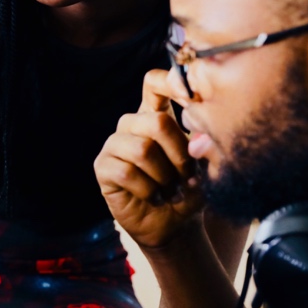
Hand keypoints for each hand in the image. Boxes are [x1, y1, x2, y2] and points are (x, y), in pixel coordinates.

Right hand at [95, 69, 203, 247]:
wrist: (174, 224)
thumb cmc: (189, 189)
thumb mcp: (204, 165)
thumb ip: (202, 145)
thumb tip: (198, 138)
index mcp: (156, 115)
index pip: (154, 83)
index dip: (169, 82)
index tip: (191, 98)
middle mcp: (132, 124)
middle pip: (157, 121)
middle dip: (180, 154)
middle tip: (187, 176)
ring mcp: (114, 144)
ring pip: (143, 149)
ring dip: (165, 176)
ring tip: (171, 189)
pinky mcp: (103, 167)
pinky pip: (126, 172)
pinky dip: (148, 190)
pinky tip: (154, 197)